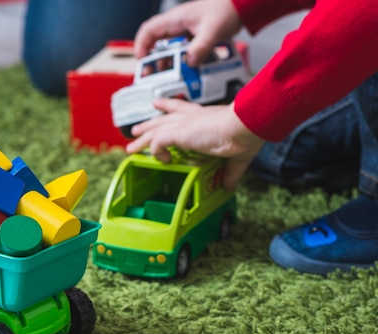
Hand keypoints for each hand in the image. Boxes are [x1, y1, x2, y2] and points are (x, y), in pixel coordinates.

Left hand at [125, 99, 264, 189]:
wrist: (244, 126)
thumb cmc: (246, 134)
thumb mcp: (236, 156)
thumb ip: (230, 172)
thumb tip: (230, 186)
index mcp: (203, 116)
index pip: (180, 107)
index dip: (167, 105)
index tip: (157, 103)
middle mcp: (190, 117)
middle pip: (162, 119)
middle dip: (148, 124)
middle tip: (136, 129)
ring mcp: (183, 124)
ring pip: (154, 131)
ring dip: (142, 139)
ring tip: (131, 146)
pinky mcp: (178, 133)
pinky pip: (158, 143)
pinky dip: (156, 152)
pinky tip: (161, 161)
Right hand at [134, 0, 242, 65]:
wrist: (240, 6)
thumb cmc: (226, 10)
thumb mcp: (212, 31)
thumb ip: (200, 47)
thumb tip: (189, 62)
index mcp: (175, 19)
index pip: (148, 30)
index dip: (140, 45)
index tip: (140, 61)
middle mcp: (177, 24)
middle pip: (155, 42)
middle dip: (151, 59)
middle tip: (151, 75)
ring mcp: (184, 30)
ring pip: (168, 48)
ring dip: (166, 62)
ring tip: (167, 76)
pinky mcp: (193, 37)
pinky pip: (180, 50)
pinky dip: (180, 61)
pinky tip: (184, 70)